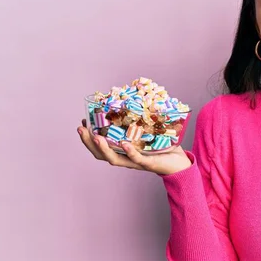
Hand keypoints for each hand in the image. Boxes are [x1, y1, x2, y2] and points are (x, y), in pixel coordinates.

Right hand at [77, 119, 191, 174]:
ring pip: (114, 159)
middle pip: (101, 154)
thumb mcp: (148, 132)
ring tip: (96, 137)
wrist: (180, 162)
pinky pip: (136, 159)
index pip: (100, 146)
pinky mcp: (149, 163)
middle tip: (81, 129)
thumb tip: (135, 97)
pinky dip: (129, 152)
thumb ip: (139, 119)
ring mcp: (136, 162)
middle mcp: (126, 158)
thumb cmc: (163, 146)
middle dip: (88, 142)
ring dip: (103, 148)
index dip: (89, 136)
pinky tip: (123, 144)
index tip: (82, 123)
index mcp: (123, 151)